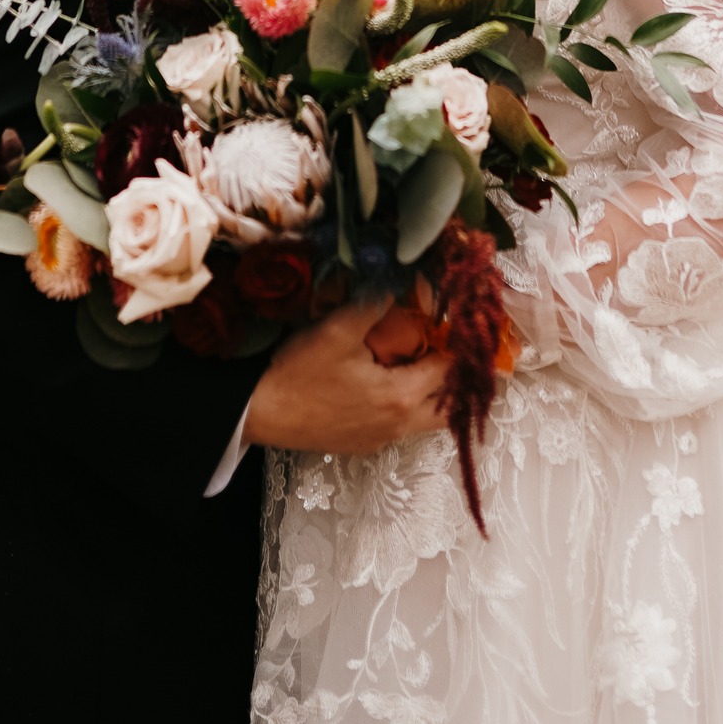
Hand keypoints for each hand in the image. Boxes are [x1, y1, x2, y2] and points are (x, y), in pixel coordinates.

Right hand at [243, 301, 447, 455]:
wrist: (259, 412)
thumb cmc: (298, 372)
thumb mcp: (337, 329)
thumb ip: (376, 303)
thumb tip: (405, 279)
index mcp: (400, 396)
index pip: (450, 370)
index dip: (460, 345)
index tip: (463, 323)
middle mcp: (399, 425)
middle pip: (450, 406)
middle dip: (457, 376)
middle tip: (452, 345)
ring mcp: (382, 439)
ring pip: (427, 418)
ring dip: (433, 391)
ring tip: (425, 358)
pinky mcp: (365, 444)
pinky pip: (402, 424)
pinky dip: (409, 403)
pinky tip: (391, 379)